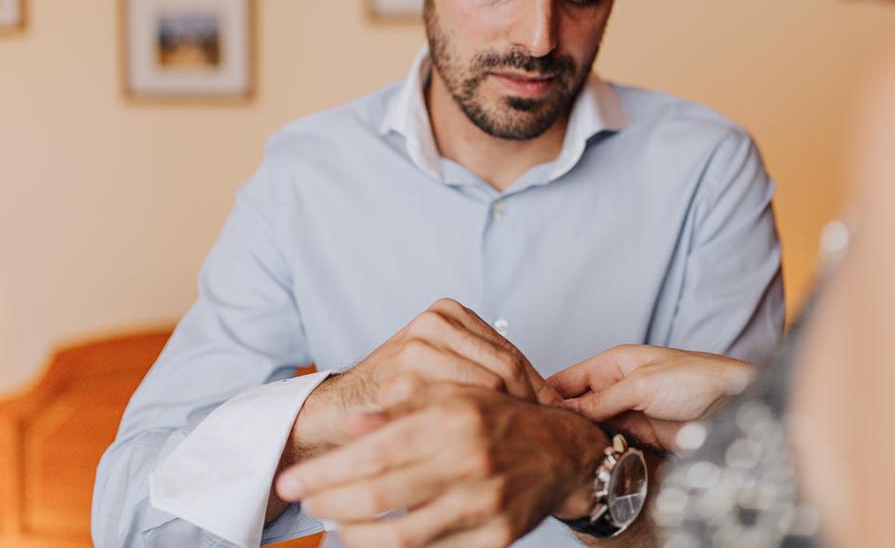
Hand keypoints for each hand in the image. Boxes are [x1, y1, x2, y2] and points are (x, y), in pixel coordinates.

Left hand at [276, 384, 608, 547]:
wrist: (566, 453)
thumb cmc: (500, 420)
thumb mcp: (455, 397)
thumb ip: (402, 407)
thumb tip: (350, 423)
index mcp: (454, 418)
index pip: (372, 451)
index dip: (324, 471)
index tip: (291, 481)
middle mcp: (468, 460)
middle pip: (376, 496)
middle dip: (326, 503)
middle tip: (301, 503)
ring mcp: (483, 503)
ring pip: (398, 535)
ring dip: (354, 534)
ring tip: (334, 525)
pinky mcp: (496, 536)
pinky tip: (374, 539)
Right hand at [293, 298, 558, 453]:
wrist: (339, 412)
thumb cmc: (402, 393)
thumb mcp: (448, 367)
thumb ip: (488, 369)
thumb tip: (556, 403)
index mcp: (447, 312)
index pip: (510, 353)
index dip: (537, 390)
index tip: (557, 417)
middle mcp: (431, 323)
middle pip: (503, 369)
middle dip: (527, 406)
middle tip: (545, 436)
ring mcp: (414, 350)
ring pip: (484, 391)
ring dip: (506, 422)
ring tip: (523, 446)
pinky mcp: (400, 383)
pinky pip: (454, 411)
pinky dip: (473, 433)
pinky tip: (486, 451)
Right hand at [549, 345, 754, 451]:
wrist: (733, 404)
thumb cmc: (696, 379)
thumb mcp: (642, 384)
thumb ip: (602, 399)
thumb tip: (566, 409)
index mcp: (613, 363)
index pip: (568, 378)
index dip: (546, 393)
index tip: (527, 412)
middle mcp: (616, 387)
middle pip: (575, 405)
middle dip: (559, 420)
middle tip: (539, 439)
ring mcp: (627, 413)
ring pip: (590, 427)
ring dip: (578, 439)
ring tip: (557, 452)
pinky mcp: (640, 436)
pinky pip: (610, 443)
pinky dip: (598, 451)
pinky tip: (586, 460)